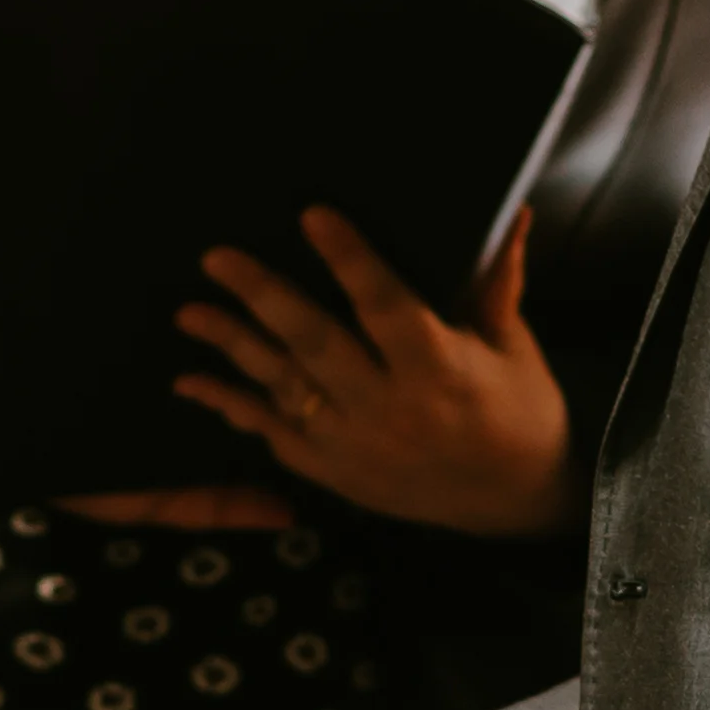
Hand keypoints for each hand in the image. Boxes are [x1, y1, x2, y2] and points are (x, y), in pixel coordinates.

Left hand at [177, 208, 578, 539]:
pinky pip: (275, 434)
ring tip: (190, 312)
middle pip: (317, 344)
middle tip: (217, 257)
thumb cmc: (519, 410)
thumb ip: (497, 281)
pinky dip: (233, 408)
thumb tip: (515, 210)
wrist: (511, 500)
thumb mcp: (512, 346)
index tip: (313, 215)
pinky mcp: (334, 471)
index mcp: (439, 370)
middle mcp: (390, 409)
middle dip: (264, 297)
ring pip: (285, 387)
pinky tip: (192, 382)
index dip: (350, 260)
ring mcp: (355, 444)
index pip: (386, 306)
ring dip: (233, 347)